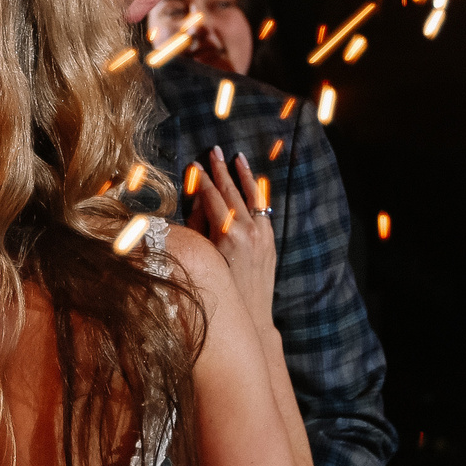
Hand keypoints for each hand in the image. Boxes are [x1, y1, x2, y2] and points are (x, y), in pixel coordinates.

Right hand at [186, 149, 276, 324]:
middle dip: (221, 170)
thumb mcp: (203, 255)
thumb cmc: (219, 290)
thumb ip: (199, 226)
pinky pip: (263, 210)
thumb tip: (198, 200)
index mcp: (227, 233)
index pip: (212, 197)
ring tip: (237, 157)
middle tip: (213, 151)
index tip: (195, 165)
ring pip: (253, 196)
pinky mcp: (271, 241)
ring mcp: (263, 234)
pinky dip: (256, 195)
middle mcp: (248, 229)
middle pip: (232, 191)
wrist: (250, 315)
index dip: (202, 180)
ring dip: (244, 175)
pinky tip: (252, 184)